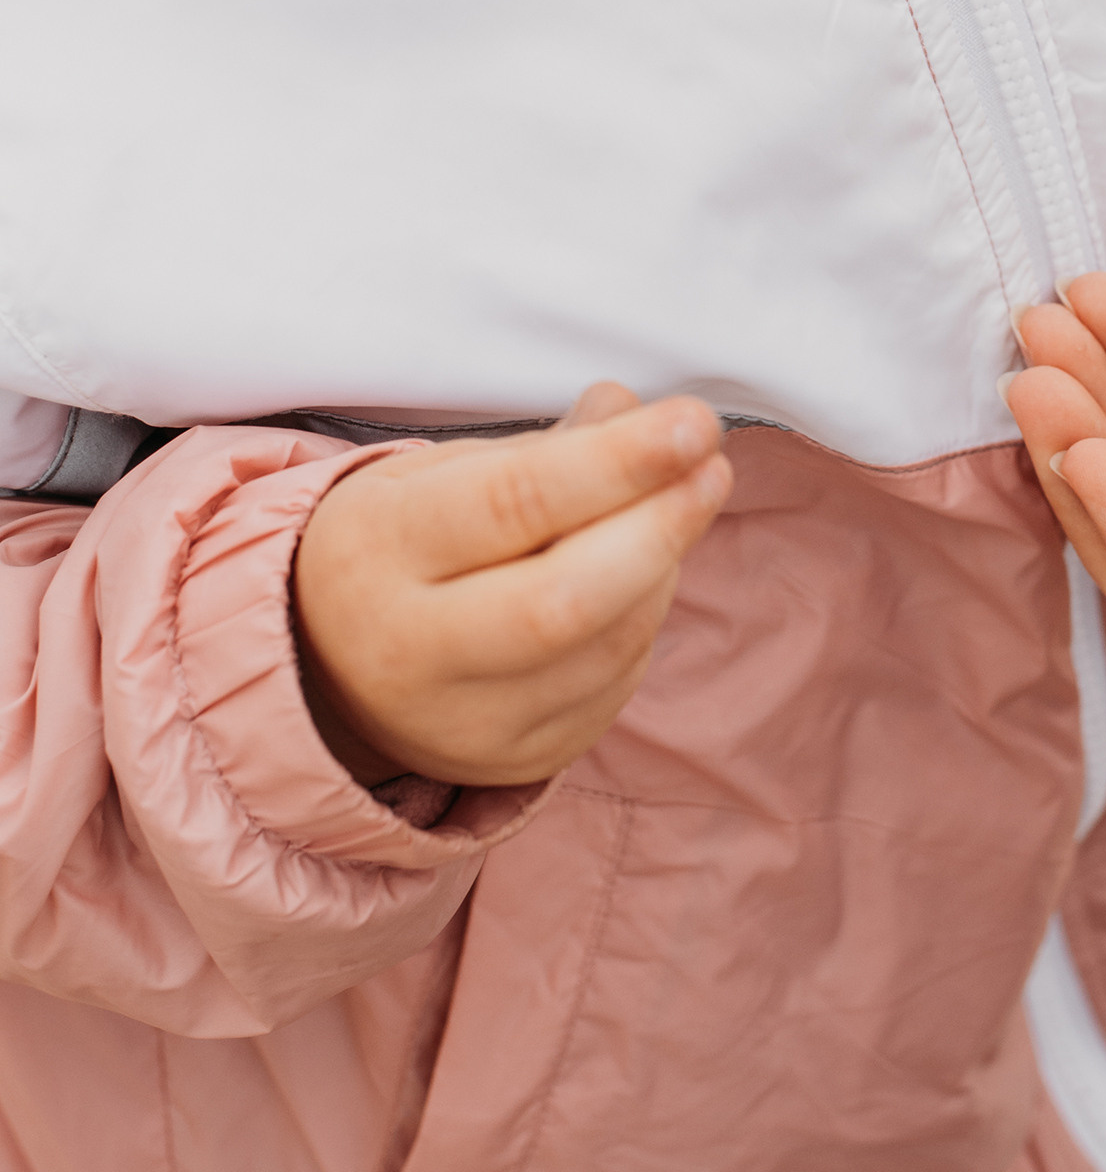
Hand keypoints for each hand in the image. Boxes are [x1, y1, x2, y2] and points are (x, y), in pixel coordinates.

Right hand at [293, 383, 731, 790]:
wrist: (327, 667)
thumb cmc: (402, 545)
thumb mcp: (440, 475)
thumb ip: (542, 449)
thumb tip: (630, 409)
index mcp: (376, 550)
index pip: (513, 504)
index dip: (618, 462)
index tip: (694, 421)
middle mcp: (408, 651)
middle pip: (562, 600)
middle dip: (659, 526)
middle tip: (712, 466)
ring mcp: (462, 722)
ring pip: (602, 647)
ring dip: (663, 567)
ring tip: (680, 503)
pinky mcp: (514, 762)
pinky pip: (611, 686)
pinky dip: (644, 619)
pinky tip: (644, 574)